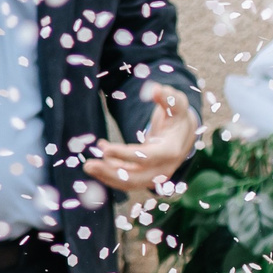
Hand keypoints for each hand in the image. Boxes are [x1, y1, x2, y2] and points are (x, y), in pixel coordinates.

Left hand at [83, 84, 197, 194]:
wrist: (183, 134)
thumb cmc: (177, 117)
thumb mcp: (177, 105)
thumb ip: (168, 97)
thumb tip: (156, 89)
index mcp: (171, 151)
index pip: (147, 157)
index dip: (126, 154)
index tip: (105, 148)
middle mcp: (164, 168)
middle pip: (136, 177)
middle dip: (111, 173)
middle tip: (88, 165)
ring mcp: (155, 175)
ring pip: (129, 182)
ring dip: (107, 176)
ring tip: (89, 165)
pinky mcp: (145, 176)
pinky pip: (126, 179)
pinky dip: (111, 171)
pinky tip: (101, 157)